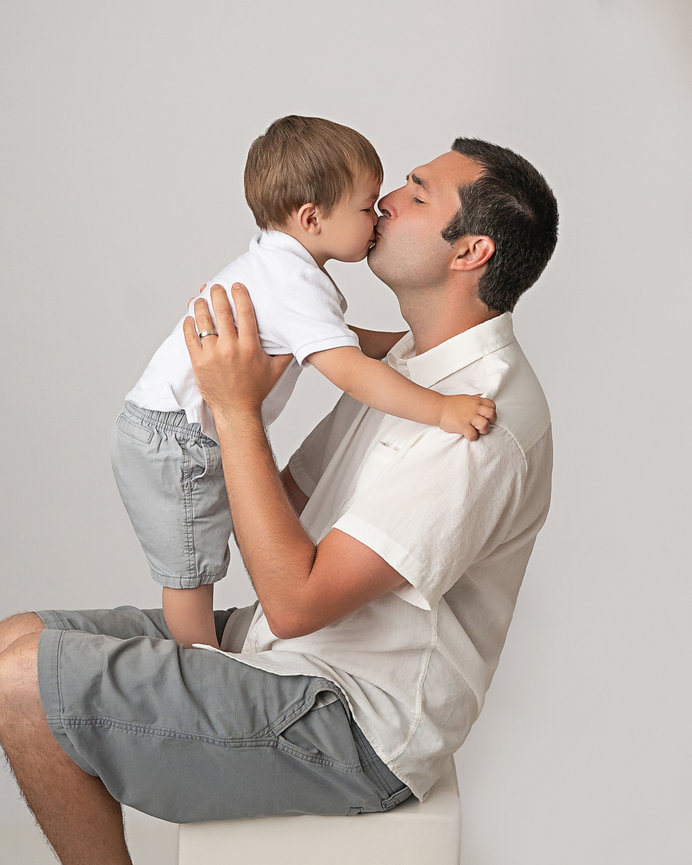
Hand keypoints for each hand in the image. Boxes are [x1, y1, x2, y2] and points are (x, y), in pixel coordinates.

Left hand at [183, 283, 291, 416]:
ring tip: (198, 298)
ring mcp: (212, 354)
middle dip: (217, 294)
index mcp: (249, 346)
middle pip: (222, 312)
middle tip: (215, 286)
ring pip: (203, 321)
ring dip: (200, 306)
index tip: (237, 285)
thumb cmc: (255, 390)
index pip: (245, 312)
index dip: (240, 295)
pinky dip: (188, 325)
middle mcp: (230, 347)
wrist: (236, 410)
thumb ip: (286, 352)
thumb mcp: (276, 370)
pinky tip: (189, 318)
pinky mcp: (198, 362)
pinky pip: (190, 337)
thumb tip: (297, 340)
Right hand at [439, 394, 496, 439]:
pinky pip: (473, 435)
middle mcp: (474, 408)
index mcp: (476, 401)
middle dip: (491, 421)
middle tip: (484, 424)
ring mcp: (469, 417)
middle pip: (491, 414)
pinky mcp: (463, 426)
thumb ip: (476, 398)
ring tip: (477, 430)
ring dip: (483, 430)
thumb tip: (482, 396)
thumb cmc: (451, 404)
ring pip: (485, 425)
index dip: (491, 412)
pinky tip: (467, 434)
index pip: (492, 405)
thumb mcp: (466, 397)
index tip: (487, 416)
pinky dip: (472, 437)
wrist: (439, 408)